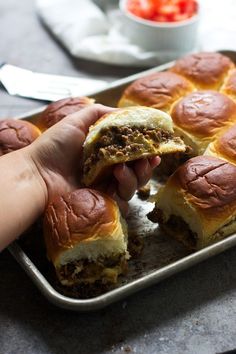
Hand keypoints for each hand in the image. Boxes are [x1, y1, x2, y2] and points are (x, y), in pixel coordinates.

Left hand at [27, 104, 160, 212]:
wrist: (37, 173)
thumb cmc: (55, 145)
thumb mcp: (78, 120)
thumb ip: (103, 114)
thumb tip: (127, 112)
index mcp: (104, 152)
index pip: (132, 152)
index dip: (146, 149)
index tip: (156, 145)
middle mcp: (108, 170)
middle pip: (139, 170)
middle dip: (147, 164)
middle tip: (150, 158)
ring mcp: (106, 187)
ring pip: (135, 185)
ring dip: (137, 175)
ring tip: (124, 167)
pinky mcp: (103, 202)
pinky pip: (124, 200)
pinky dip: (126, 187)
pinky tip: (117, 176)